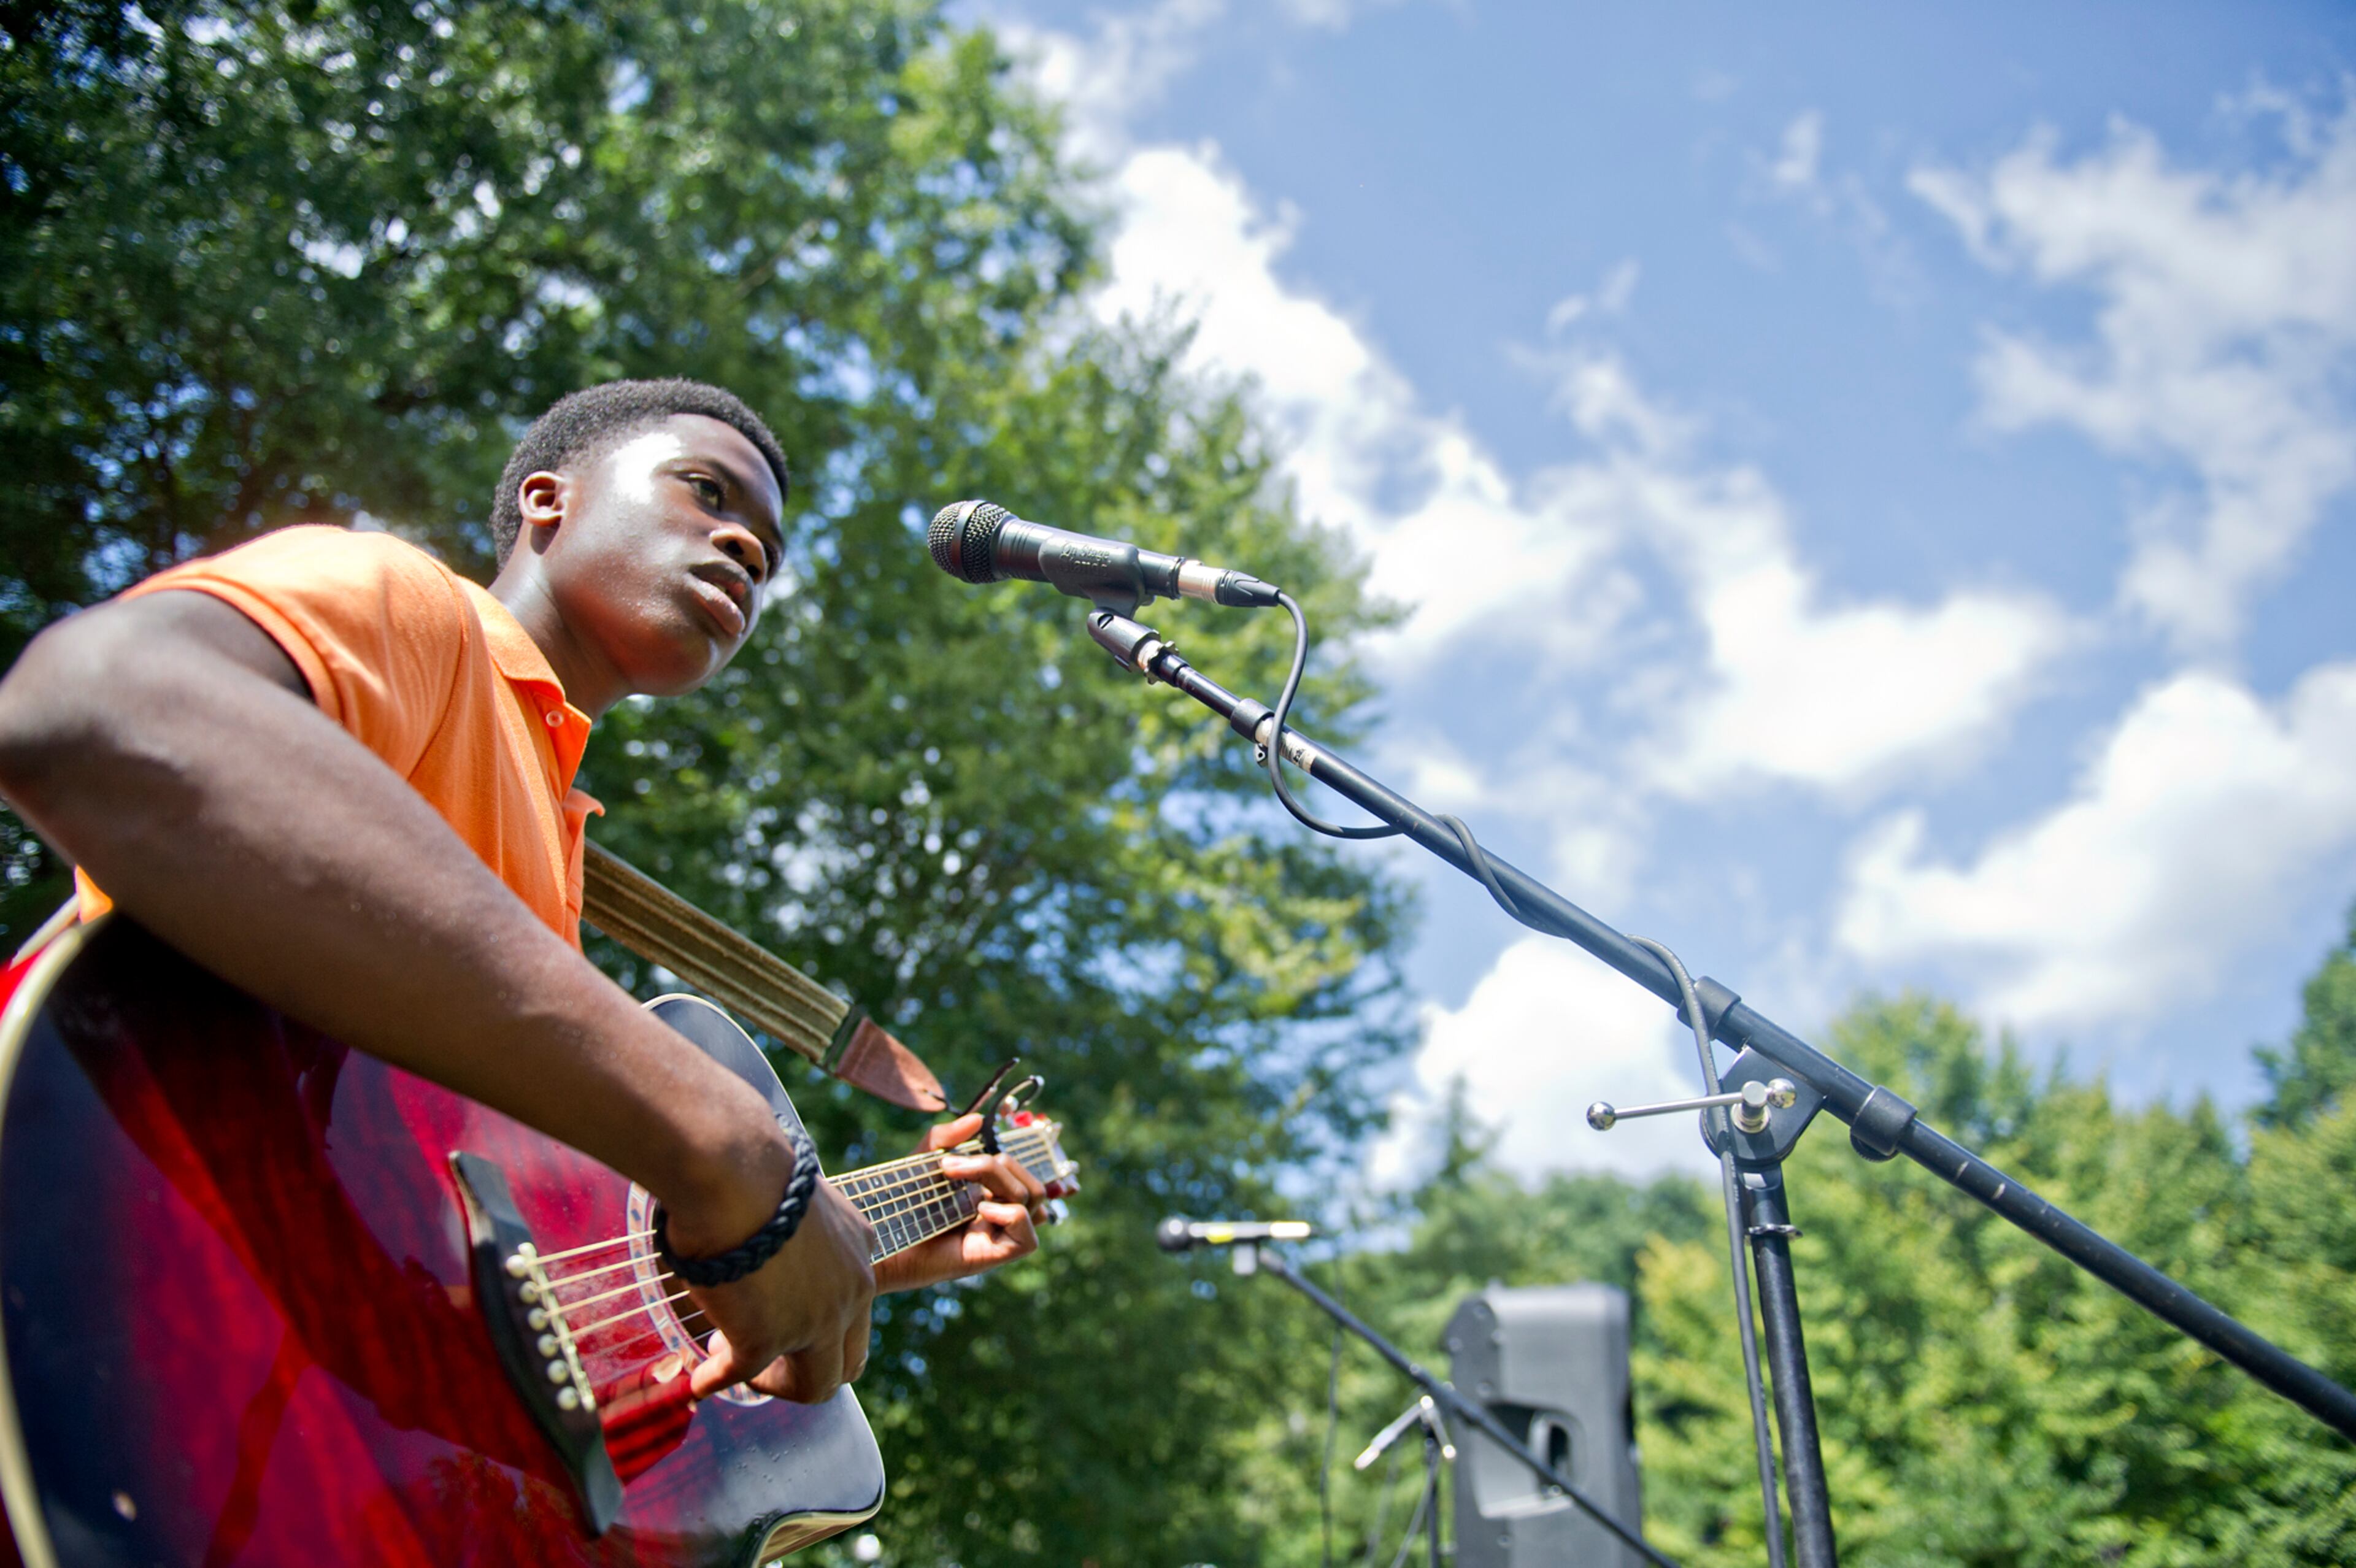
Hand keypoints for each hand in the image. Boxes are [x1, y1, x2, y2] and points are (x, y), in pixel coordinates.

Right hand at [675, 1149, 878, 1405]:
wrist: (734, 1175)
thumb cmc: (754, 1172)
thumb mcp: (798, 1203)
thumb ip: (800, 1232)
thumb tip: (766, 1233)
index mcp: (860, 1254)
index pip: (857, 1311)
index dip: (824, 1328)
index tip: (785, 1320)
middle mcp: (850, 1293)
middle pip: (849, 1360)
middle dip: (809, 1366)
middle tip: (769, 1361)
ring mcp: (813, 1322)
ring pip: (815, 1385)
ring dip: (774, 1383)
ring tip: (730, 1360)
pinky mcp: (767, 1339)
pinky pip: (741, 1375)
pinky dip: (717, 1380)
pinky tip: (700, 1381)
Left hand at [872, 1113, 1045, 1293]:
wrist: (884, 1234)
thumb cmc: (902, 1202)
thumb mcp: (924, 1160)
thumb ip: (946, 1136)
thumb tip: (978, 1119)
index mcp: (989, 1192)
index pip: (1023, 1172)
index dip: (1015, 1160)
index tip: (974, 1155)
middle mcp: (999, 1212)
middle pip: (1028, 1180)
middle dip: (995, 1165)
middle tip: (951, 1168)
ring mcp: (1000, 1234)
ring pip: (1033, 1197)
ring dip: (1002, 1181)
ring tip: (964, 1187)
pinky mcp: (997, 1255)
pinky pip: (1029, 1236)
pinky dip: (1011, 1214)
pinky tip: (980, 1210)